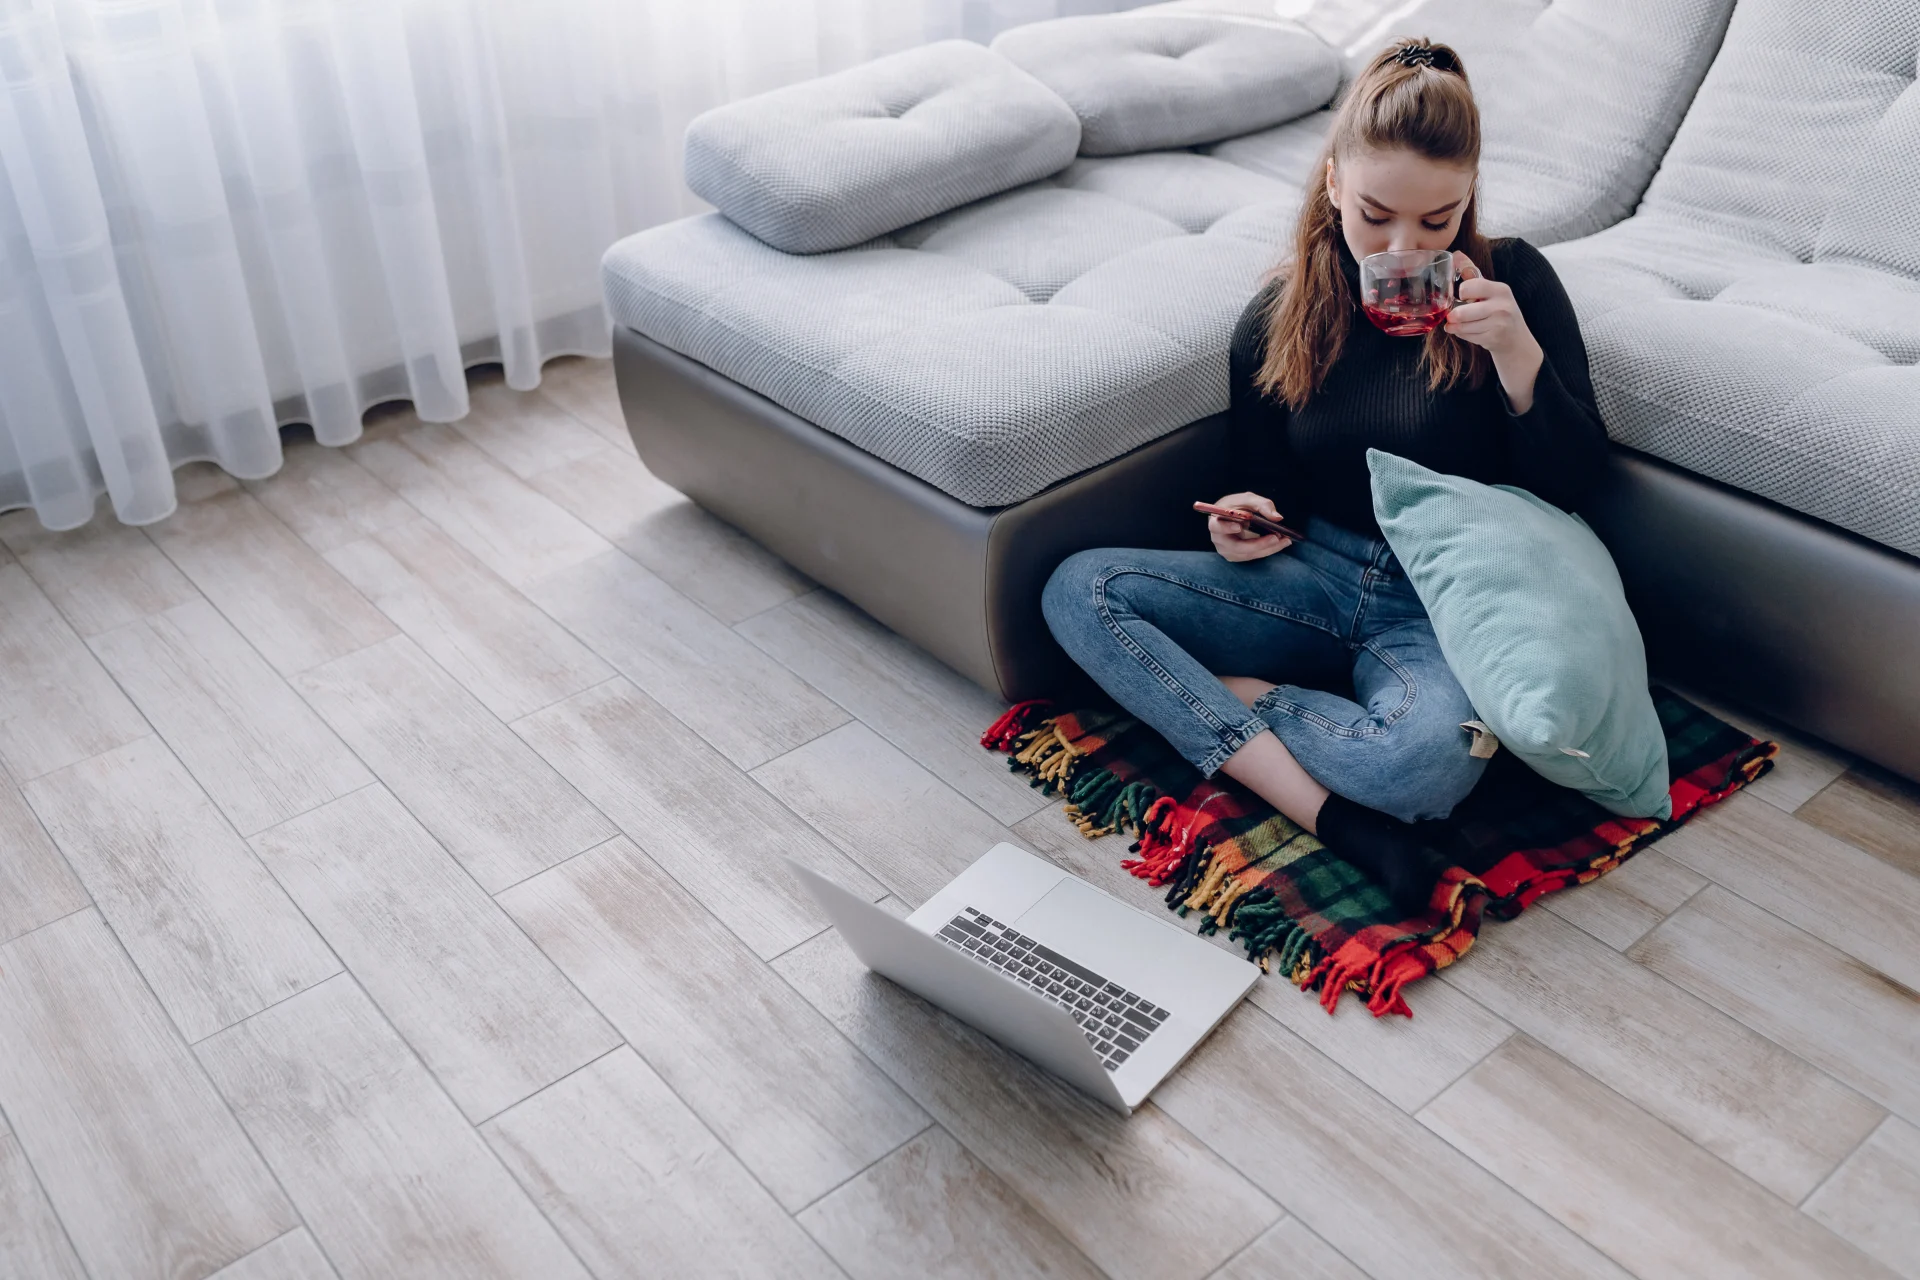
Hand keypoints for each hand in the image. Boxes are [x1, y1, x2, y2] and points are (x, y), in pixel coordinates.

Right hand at [1208, 492, 1291, 561]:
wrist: (1231, 515)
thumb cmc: (1237, 505)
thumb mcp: (1247, 499)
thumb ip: (1262, 505)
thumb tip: (1277, 518)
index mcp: (1216, 522)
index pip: (1217, 527)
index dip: (1226, 528)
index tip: (1239, 526)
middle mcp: (1219, 540)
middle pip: (1237, 547)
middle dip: (1258, 543)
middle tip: (1276, 537)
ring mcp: (1227, 550)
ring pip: (1248, 554)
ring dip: (1268, 548)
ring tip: (1285, 540)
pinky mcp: (1237, 556)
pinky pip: (1254, 555)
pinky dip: (1268, 550)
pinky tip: (1281, 543)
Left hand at [1446, 252, 1544, 412]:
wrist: (1516, 339)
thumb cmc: (1499, 310)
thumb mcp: (1489, 290)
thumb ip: (1471, 272)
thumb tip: (1456, 253)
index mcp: (1500, 289)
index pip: (1470, 286)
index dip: (1460, 292)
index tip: (1461, 296)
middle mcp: (1502, 306)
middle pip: (1462, 312)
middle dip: (1452, 315)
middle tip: (1451, 315)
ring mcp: (1498, 324)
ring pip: (1462, 326)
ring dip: (1455, 326)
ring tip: (1458, 324)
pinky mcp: (1493, 338)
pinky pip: (1466, 336)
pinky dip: (1462, 334)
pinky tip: (1468, 331)